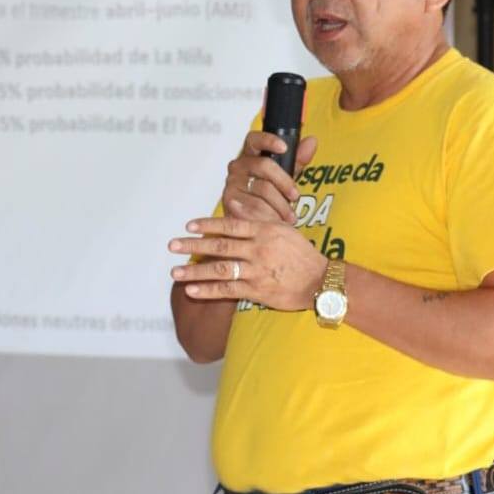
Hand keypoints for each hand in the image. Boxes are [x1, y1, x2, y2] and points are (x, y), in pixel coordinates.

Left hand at [168, 216, 327, 310]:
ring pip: (220, 269)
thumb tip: (234, 203)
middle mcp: (259, 249)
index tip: (188, 225)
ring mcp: (258, 270)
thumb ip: (257, 216)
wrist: (321, 281)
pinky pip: (228, 290)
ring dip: (195, 270)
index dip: (207, 224)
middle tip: (172, 246)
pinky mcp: (258, 291)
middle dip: (193, 246)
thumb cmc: (301, 253)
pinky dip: (208, 290)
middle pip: (220, 246)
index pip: (230, 225)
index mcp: (264, 231)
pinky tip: (191, 290)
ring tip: (175, 272)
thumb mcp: (283, 228)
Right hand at [222, 133, 318, 223]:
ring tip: (288, 216)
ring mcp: (232, 183)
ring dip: (280, 205)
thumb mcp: (284, 177)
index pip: (254, 139)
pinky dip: (269, 215)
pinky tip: (274, 220)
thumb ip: (297, 160)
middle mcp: (238, 166)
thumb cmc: (266, 197)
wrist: (250, 223)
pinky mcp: (229, 201)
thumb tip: (311, 141)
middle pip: (264, 165)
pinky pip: (255, 206)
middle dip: (284, 182)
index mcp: (250, 155)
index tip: (284, 147)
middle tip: (295, 196)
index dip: (268, 140)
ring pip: (262, 189)